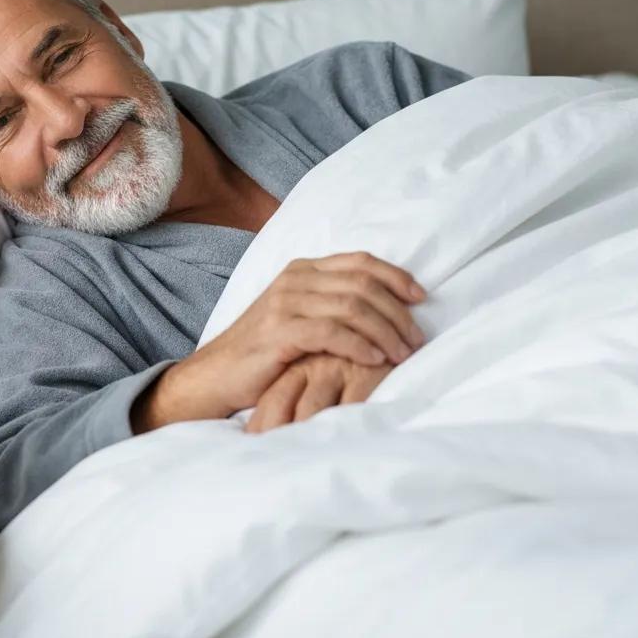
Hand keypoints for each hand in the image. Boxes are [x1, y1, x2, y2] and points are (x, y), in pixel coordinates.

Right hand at [133, 252, 424, 429]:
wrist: (216, 376)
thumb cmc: (266, 353)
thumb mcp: (299, 317)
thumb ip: (332, 304)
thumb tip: (386, 309)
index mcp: (303, 269)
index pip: (360, 261)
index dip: (395, 276)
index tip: (420, 298)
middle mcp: (295, 278)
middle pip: (362, 284)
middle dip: (397, 312)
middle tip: (416, 340)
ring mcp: (285, 302)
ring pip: (352, 307)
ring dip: (385, 332)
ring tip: (402, 354)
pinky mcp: (279, 331)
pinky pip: (331, 332)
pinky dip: (360, 345)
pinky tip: (375, 360)